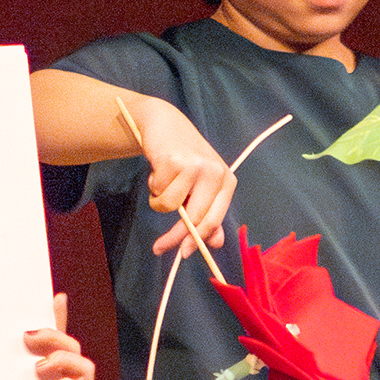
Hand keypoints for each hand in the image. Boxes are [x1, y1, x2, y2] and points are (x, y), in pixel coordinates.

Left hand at [0, 294, 94, 379]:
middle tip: (30, 335)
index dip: (60, 319)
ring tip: (39, 366)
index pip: (60, 344)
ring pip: (84, 367)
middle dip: (55, 335)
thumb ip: (13, 379)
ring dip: (62, 360)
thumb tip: (6, 351)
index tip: (55, 297)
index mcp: (52, 378)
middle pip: (74, 348)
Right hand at [133, 99, 232, 257]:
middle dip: (174, 237)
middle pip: (194, 219)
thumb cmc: (184, 159)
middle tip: (158, 248)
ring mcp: (195, 165)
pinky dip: (153, 186)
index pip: (214, 219)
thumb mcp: (200, 186)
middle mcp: (215, 173)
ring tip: (162, 184)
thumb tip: (216, 243)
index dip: (199, 241)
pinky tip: (158, 170)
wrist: (165, 124)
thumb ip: (208, 212)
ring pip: (171, 206)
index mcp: (227, 181)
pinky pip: (157, 191)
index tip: (184, 255)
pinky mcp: (173, 160)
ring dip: (159, 201)